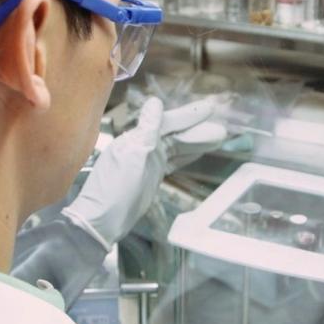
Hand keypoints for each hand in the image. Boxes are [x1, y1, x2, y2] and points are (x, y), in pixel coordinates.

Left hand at [62, 96, 219, 250]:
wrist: (101, 221)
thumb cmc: (114, 190)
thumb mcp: (133, 156)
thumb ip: (147, 129)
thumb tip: (155, 102)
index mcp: (137, 139)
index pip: (168, 121)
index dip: (189, 115)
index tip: (209, 108)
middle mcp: (143, 146)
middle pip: (175, 134)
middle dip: (198, 132)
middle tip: (221, 131)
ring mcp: (147, 161)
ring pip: (177, 147)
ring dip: (196, 143)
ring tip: (217, 139)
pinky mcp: (151, 176)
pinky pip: (173, 160)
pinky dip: (186, 155)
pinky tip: (198, 153)